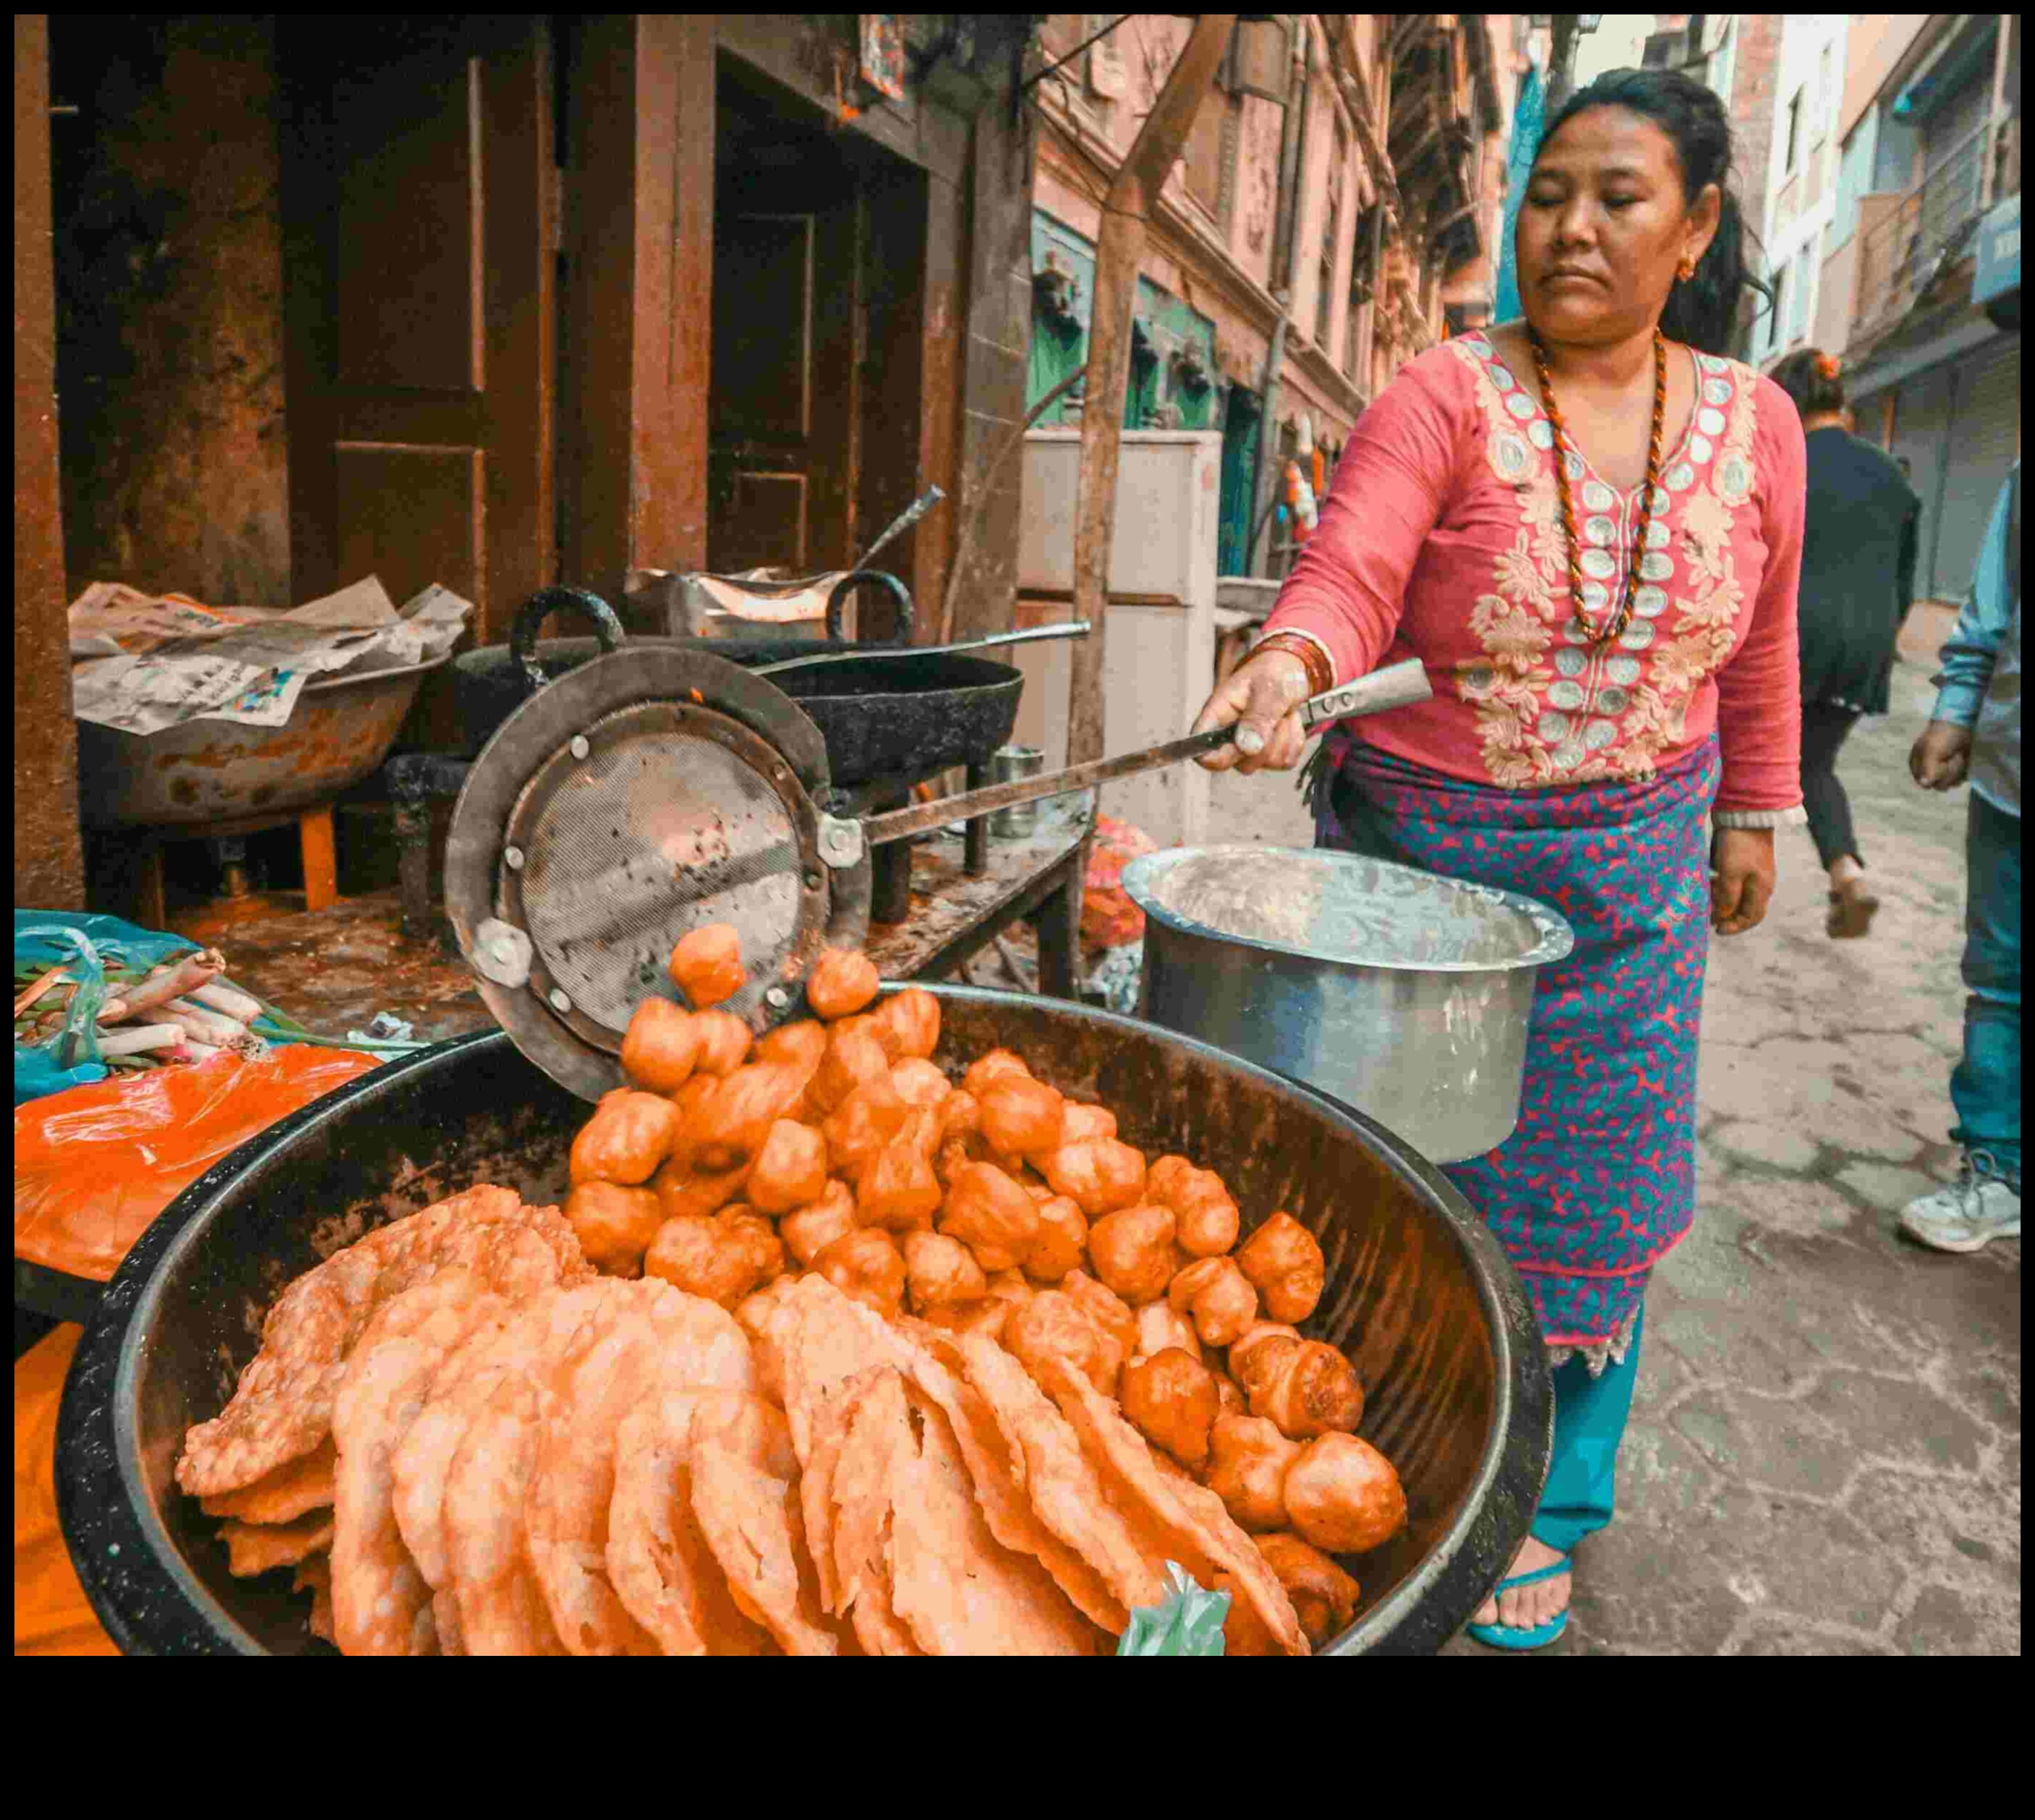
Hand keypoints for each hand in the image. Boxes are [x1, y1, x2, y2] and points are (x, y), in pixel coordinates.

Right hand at [1190, 649, 1310, 773]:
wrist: (1289, 674)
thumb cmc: (1270, 675)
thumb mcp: (1267, 688)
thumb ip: (1257, 717)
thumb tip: (1247, 746)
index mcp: (1217, 717)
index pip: (1201, 749)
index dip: (1215, 757)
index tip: (1241, 747)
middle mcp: (1228, 739)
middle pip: (1240, 763)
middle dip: (1266, 743)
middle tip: (1274, 713)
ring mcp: (1249, 750)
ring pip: (1268, 763)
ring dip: (1284, 738)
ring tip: (1282, 714)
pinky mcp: (1270, 755)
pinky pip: (1286, 761)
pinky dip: (1294, 741)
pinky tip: (1289, 722)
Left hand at [1709, 827, 1774, 936]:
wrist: (1744, 814)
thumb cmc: (1738, 845)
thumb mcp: (1730, 874)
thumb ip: (1727, 898)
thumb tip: (1723, 917)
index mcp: (1762, 889)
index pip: (1751, 918)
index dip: (1734, 927)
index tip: (1716, 929)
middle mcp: (1760, 884)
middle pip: (1744, 908)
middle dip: (1726, 914)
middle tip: (1708, 914)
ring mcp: (1754, 873)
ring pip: (1737, 895)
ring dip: (1722, 900)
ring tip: (1706, 896)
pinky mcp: (1744, 862)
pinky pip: (1733, 882)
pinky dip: (1721, 886)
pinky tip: (1709, 881)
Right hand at [1909, 720, 1971, 789]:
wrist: (1961, 722)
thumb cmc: (1943, 736)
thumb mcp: (1932, 752)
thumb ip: (1928, 770)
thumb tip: (1925, 784)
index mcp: (1917, 766)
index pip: (1925, 783)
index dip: (1935, 776)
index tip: (1942, 763)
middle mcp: (1928, 770)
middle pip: (1939, 785)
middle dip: (1949, 772)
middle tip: (1953, 756)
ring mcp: (1943, 770)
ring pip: (1951, 783)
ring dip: (1958, 770)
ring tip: (1958, 755)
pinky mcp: (1955, 768)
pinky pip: (1959, 779)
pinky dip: (1964, 770)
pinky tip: (1963, 758)